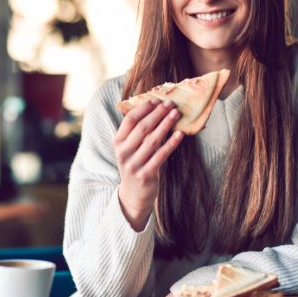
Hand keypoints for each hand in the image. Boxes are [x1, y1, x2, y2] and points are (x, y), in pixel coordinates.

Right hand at [114, 99, 183, 230]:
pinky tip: (179, 134)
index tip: (156, 101)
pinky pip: (161, 155)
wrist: (133, 195)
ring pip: (153, 140)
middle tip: (170, 104)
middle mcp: (123, 152)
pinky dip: (171, 143)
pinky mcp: (146, 174)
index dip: (143, 109)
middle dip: (158, 114)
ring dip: (166, 125)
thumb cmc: (135, 165)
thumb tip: (153, 108)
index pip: (130, 120)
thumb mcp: (129, 148)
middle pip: (143, 128)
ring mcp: (134, 164)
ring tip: (176, 114)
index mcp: (118, 142)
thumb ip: (136, 132)